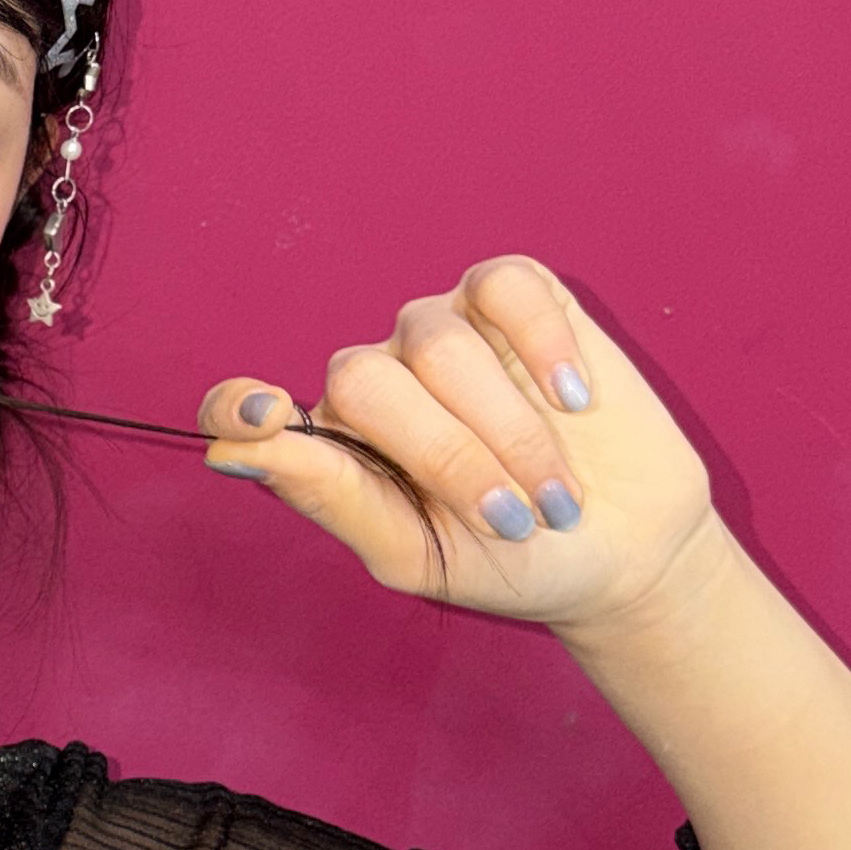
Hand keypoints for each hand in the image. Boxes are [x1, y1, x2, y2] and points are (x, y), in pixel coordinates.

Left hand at [197, 255, 718, 630]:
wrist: (621, 552)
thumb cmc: (510, 562)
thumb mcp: (414, 553)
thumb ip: (329, 498)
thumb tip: (229, 453)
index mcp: (337, 440)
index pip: (248, 406)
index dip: (239, 405)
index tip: (263, 417)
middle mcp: (381, 375)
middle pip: (363, 378)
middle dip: (446, 455)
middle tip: (513, 520)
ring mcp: (447, 330)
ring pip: (439, 343)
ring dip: (507, 430)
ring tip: (556, 493)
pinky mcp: (518, 298)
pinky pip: (506, 287)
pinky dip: (544, 343)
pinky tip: (575, 400)